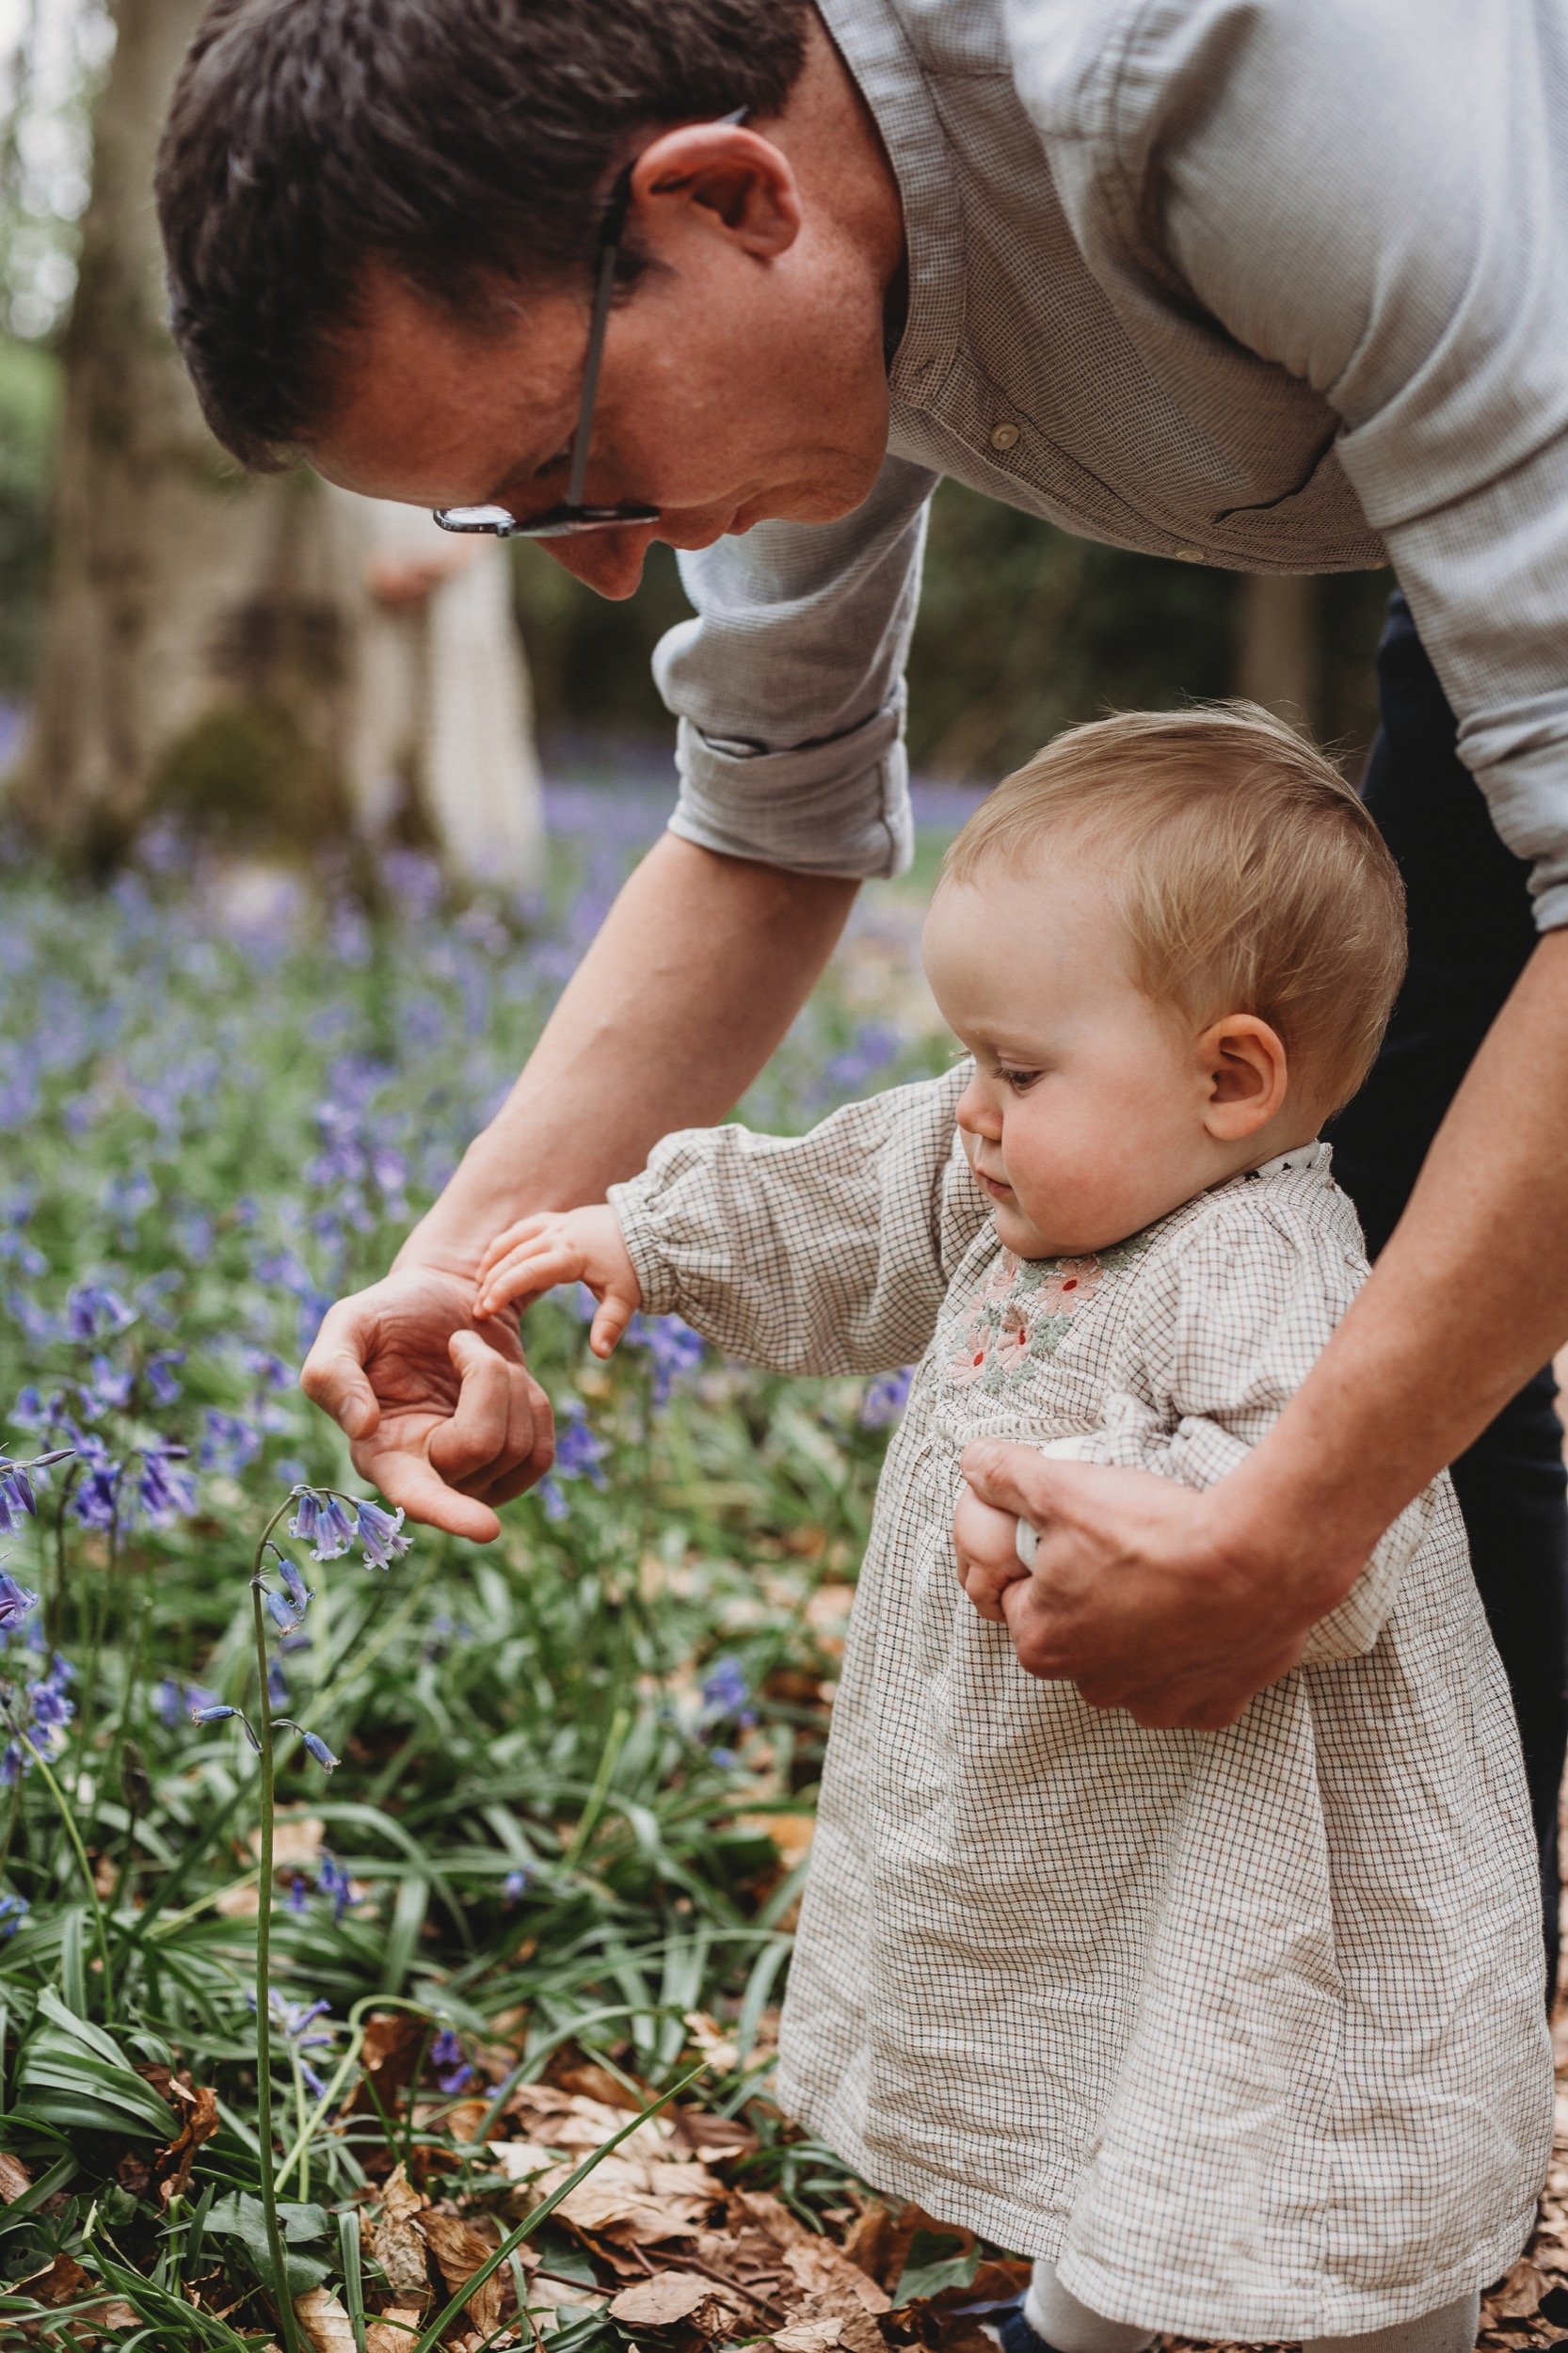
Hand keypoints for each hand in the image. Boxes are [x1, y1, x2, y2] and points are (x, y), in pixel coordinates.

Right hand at [301, 1261, 553, 1541]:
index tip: (487, 1529)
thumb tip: (362, 1427)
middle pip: (484, 1446)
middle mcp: (428, 1477)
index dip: (449, 1514)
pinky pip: (542, 1450)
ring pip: (519, 1448)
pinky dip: (531, 1402)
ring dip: (508, 1382)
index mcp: (380, 1454)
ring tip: (476, 1358)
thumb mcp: (348, 1324)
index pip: (416, 1497)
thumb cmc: (390, 1313)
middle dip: (486, 1377)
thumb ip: (333, 1372)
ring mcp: (475, 1478)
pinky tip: (505, 1382)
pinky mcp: (513, 1467)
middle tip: (459, 1341)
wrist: (445, 1295)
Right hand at [474, 1207, 641, 1355]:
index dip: (503, 1289)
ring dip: (493, 1260)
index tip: (485, 1309)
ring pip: (513, 1239)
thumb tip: (601, 1354)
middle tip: (477, 1309)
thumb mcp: (626, 1298)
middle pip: (513, 1256)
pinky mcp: (557, 1220)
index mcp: (571, 1254)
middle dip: (491, 1281)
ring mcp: (556, 1224)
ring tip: (479, 1285)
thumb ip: (610, 1325)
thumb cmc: (635, 1267)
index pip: (527, 1271)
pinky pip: (522, 1228)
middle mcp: (558, 1235)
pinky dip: (505, 1244)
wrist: (649, 1229)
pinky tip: (496, 1260)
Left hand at [961, 1440, 1344, 1729]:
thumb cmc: (1153, 1529)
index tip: (1083, 1534)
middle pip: (1080, 1632)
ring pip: (1134, 1660)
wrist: (1258, 1558)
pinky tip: (1208, 1614)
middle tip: (1131, 1549)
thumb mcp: (1060, 1487)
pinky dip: (1198, 1653)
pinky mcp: (1212, 1706)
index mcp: (1043, 1644)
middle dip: (1094, 1597)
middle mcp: (1094, 1686)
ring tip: (1172, 1576)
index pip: (1025, 1597)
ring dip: (1145, 1629)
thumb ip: (1004, 1475)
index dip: (1047, 1559)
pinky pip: (1193, 1682)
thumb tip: (972, 1462)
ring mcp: (1156, 1702)